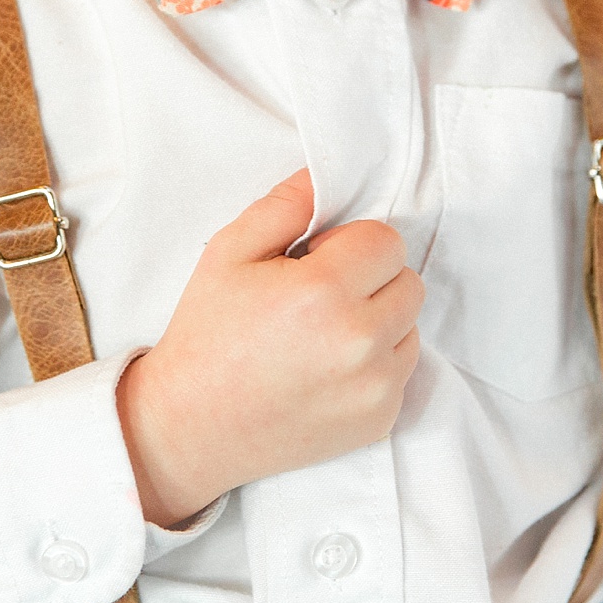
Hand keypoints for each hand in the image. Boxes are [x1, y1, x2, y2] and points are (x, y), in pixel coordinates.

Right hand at [115, 168, 423, 527]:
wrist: (192, 427)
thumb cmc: (208, 334)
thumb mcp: (228, 252)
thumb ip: (285, 205)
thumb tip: (327, 176)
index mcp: (324, 292)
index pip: (386, 240)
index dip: (350, 243)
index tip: (315, 262)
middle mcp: (360, 341)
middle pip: (408, 281)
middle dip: (371, 279)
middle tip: (318, 297)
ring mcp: (375, 386)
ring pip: (410, 326)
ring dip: (379, 320)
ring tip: (321, 334)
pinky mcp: (379, 419)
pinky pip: (402, 369)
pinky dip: (375, 363)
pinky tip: (326, 368)